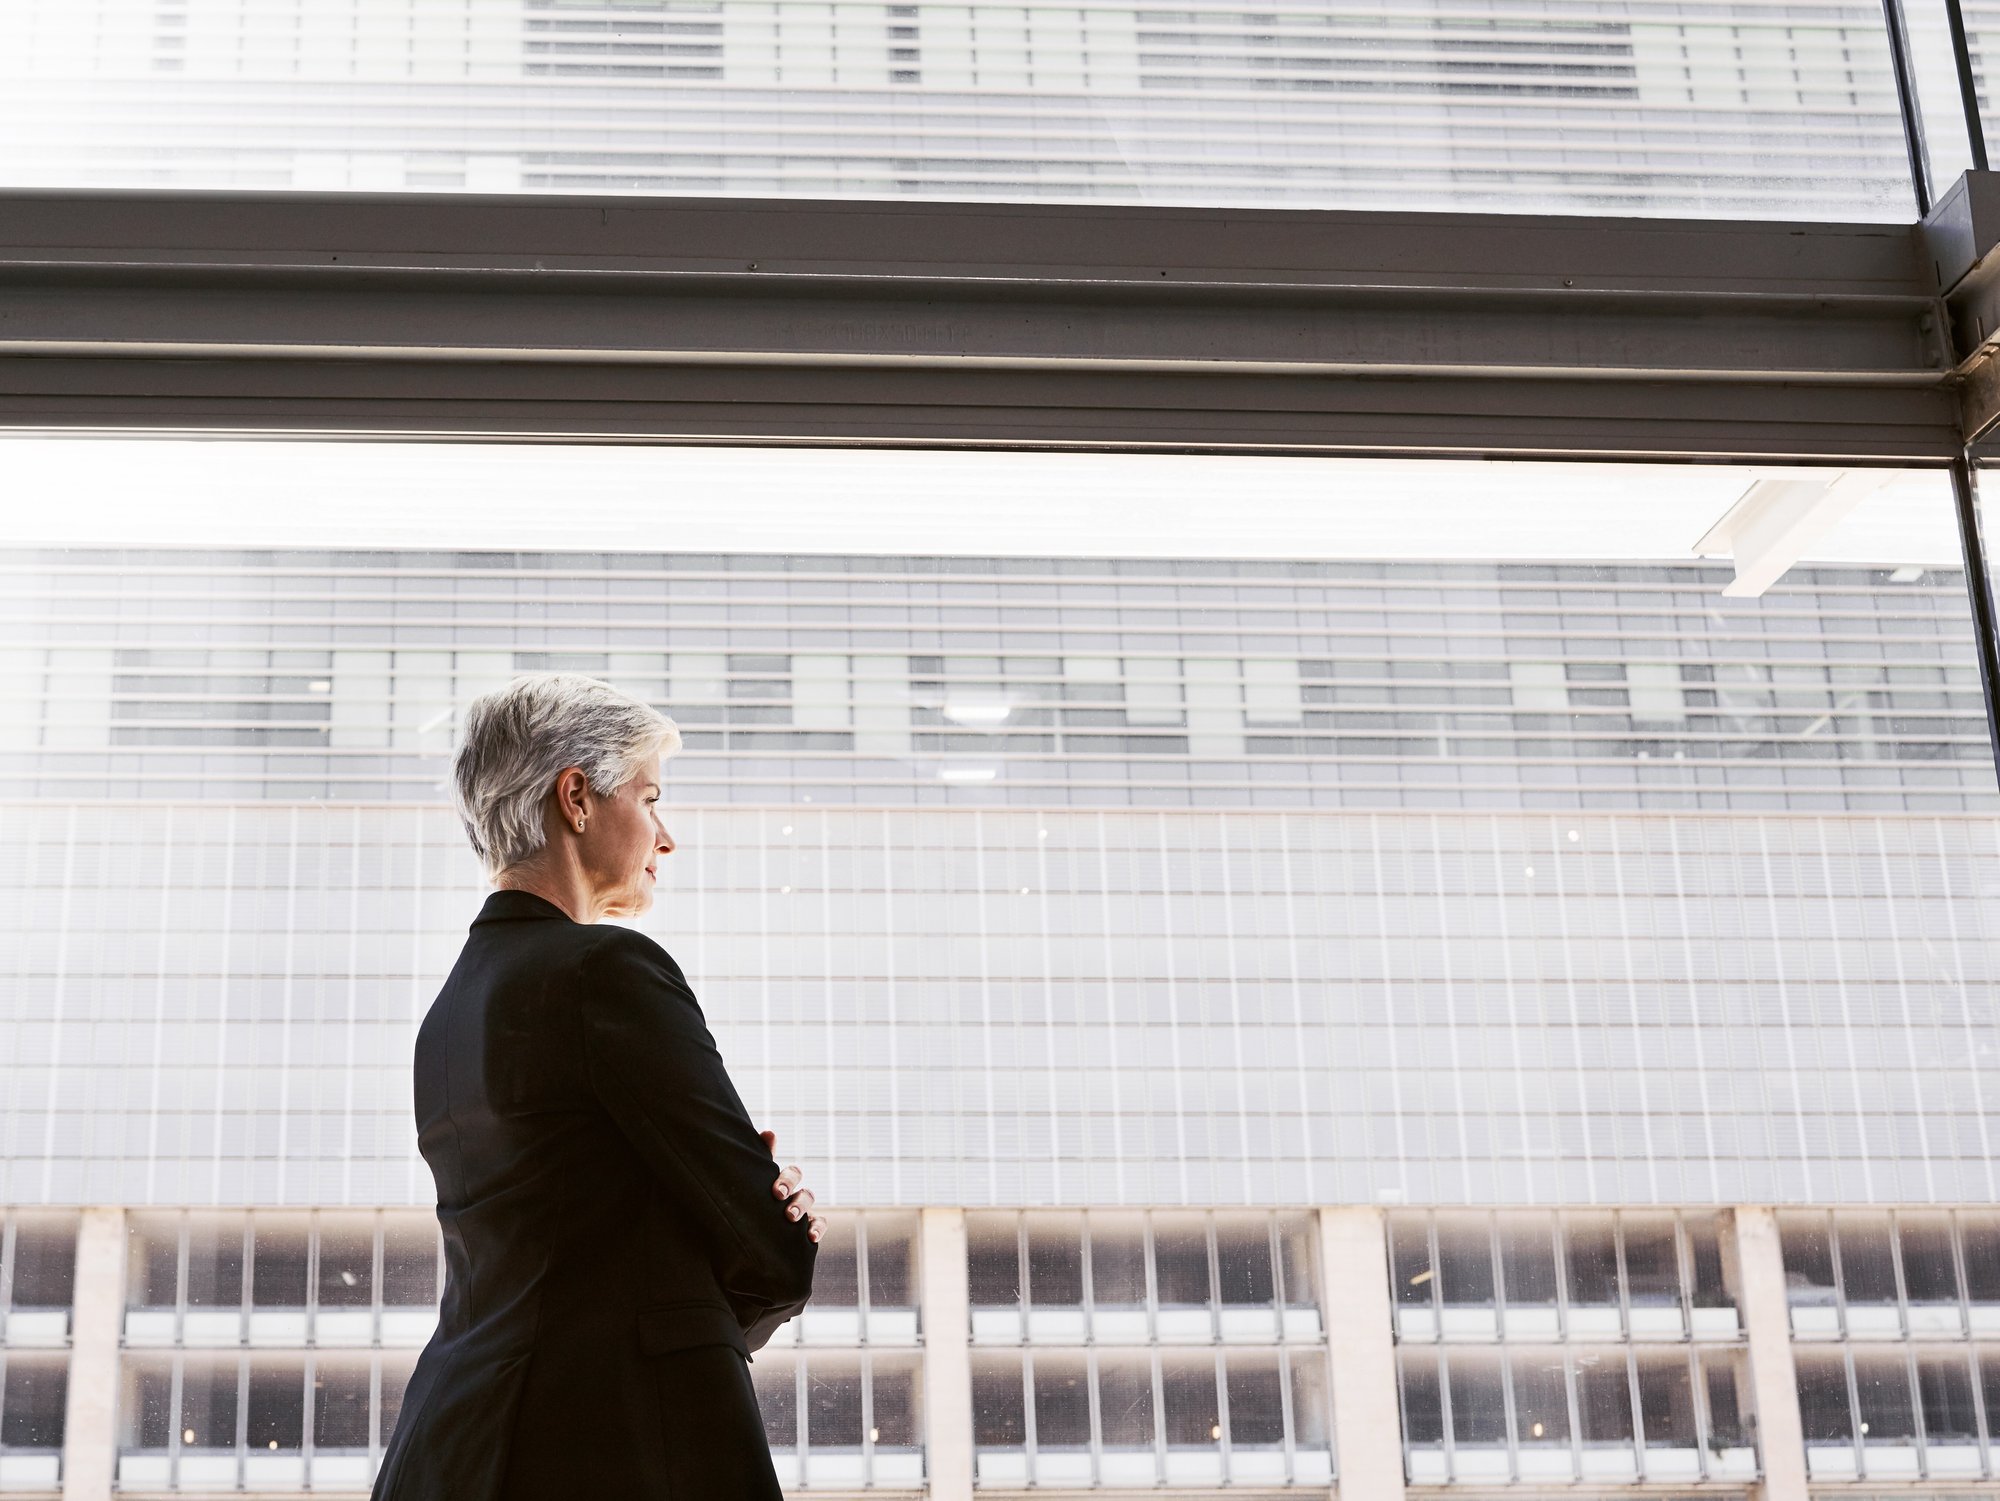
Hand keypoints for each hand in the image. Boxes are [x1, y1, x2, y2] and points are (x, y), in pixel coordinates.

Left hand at [761, 1129, 823, 1243]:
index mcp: (783, 1184)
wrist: (747, 1232)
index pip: (792, 1175)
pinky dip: (818, 1229)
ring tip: (791, 1218)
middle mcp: (796, 1196)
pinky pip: (819, 1226)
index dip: (788, 1180)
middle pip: (805, 1192)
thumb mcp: (752, 1181)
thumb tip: (770, 1132)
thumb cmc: (750, 1201)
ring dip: (803, 1210)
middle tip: (785, 1208)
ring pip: (812, 1209)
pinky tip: (812, 1237)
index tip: (777, 1193)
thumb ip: (760, 1159)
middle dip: (797, 1199)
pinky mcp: (807, 1231)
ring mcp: (803, 1213)